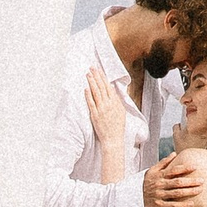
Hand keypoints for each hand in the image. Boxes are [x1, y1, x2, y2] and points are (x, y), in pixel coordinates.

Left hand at [83, 53, 130, 173]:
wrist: (113, 139)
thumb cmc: (118, 127)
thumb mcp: (121, 111)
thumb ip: (117, 100)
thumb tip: (112, 90)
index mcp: (116, 102)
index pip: (108, 86)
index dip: (103, 77)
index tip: (99, 70)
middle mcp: (109, 104)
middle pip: (102, 87)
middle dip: (97, 76)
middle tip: (92, 67)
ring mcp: (101, 109)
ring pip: (96, 92)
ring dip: (92, 82)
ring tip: (88, 74)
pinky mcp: (95, 115)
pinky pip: (91, 103)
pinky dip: (88, 95)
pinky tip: (86, 88)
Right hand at [141, 152, 200, 206]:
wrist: (134, 197)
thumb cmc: (146, 182)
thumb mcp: (152, 171)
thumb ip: (163, 162)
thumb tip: (174, 153)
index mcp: (159, 175)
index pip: (174, 170)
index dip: (185, 168)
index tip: (195, 167)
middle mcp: (160, 185)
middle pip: (178, 182)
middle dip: (191, 181)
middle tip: (202, 180)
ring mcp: (160, 195)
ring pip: (177, 193)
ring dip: (189, 192)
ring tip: (200, 190)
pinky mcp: (159, 205)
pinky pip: (173, 205)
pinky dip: (182, 205)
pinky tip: (192, 204)